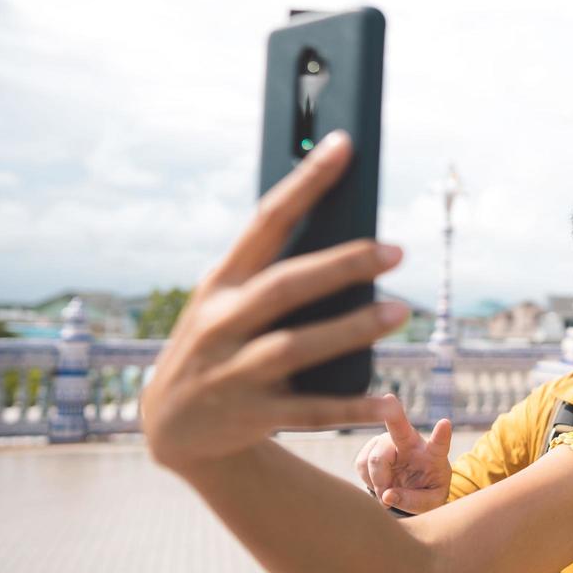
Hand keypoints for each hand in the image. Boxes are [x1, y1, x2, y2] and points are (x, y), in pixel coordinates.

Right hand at [142, 130, 405, 473]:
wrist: (173, 427)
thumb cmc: (222, 344)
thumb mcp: (230, 302)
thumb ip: (278, 273)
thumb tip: (356, 238)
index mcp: (222, 281)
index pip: (266, 220)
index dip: (306, 181)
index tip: (344, 144)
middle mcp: (222, 322)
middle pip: (285, 285)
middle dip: (342, 265)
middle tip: (396, 250)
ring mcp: (234, 371)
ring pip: (296, 346)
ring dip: (350, 328)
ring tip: (399, 310)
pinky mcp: (252, 415)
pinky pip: (310, 411)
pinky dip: (352, 407)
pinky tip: (390, 400)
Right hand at [354, 395, 452, 512]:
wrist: (414, 488)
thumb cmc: (428, 491)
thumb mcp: (430, 502)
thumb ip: (413, 502)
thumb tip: (387, 495)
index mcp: (433, 454)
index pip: (440, 444)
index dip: (441, 434)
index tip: (445, 423)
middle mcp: (411, 442)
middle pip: (400, 427)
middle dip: (393, 414)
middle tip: (389, 399)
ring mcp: (390, 442)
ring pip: (375, 458)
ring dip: (377, 480)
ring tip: (388, 492)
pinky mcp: (373, 447)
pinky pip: (361, 464)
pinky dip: (368, 479)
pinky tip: (379, 481)